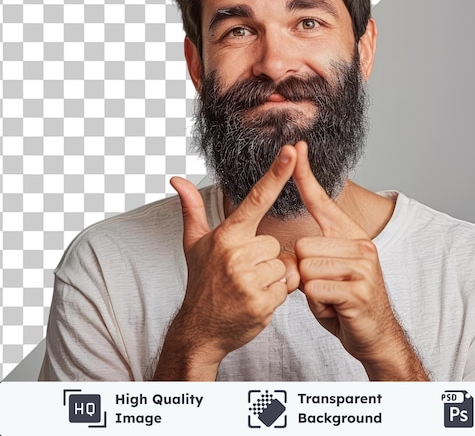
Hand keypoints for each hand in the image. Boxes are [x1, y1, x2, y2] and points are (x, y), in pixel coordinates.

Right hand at [153, 145, 299, 379]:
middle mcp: (237, 254)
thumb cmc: (201, 281)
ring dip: (271, 276)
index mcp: (226, 236)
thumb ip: (192, 208)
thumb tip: (177, 179)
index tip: (291, 151)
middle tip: (242, 272)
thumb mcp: (194, 243)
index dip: (276, 173)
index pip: (256, 198)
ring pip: (282, 265)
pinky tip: (255, 300)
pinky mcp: (261, 302)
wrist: (200, 329)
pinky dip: (275, 294)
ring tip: (247, 286)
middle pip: (274, 243)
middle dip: (264, 257)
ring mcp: (249, 279)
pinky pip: (286, 287)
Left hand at [292, 141, 427, 380]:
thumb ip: (315, 251)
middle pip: (302, 246)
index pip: (322, 199)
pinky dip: (317, 305)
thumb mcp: (329, 270)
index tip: (296, 147)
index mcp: (350, 235)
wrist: (374, 336)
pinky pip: (315, 289)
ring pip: (306, 268)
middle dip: (303, 273)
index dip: (305, 174)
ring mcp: (362, 267)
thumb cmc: (345, 301)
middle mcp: (360, 244)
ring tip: (330, 298)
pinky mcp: (359, 290)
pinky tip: (336, 309)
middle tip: (324, 287)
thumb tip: (295, 247)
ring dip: (310, 290)